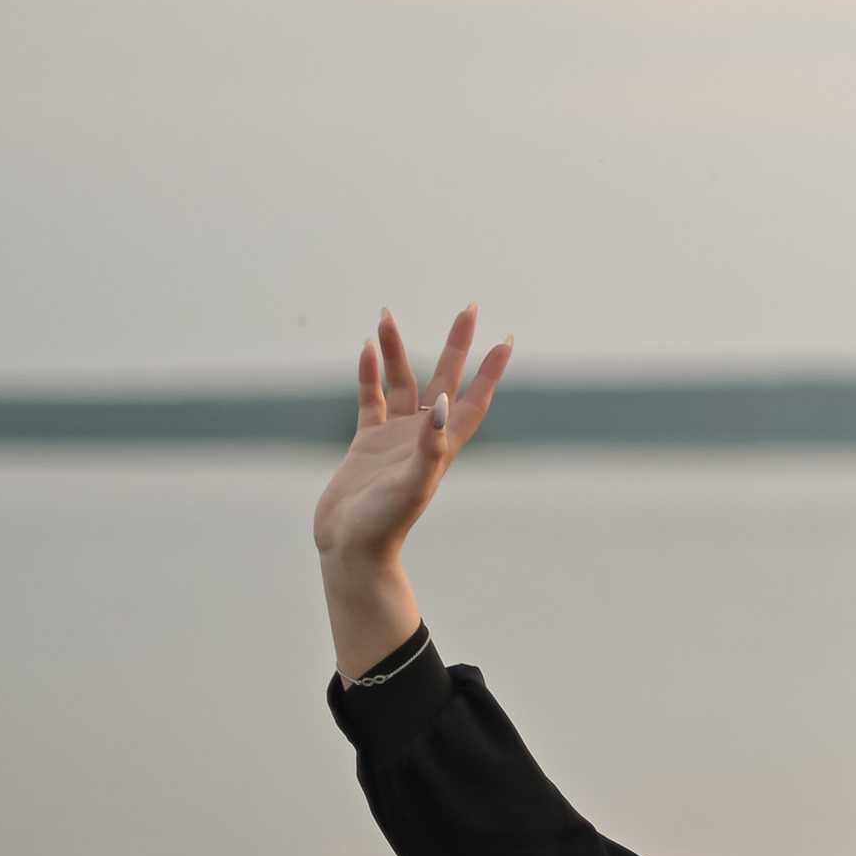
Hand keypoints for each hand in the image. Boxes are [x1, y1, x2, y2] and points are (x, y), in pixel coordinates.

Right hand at [313, 304, 511, 678]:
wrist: (350, 548)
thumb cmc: (386, 523)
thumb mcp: (415, 483)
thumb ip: (432, 445)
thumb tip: (445, 402)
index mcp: (444, 444)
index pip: (474, 400)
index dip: (491, 371)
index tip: (506, 339)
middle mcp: (424, 435)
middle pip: (445, 378)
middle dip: (456, 344)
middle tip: (468, 307)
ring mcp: (394, 437)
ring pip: (401, 382)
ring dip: (396, 351)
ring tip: (386, 316)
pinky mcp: (365, 442)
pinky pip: (369, 399)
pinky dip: (368, 374)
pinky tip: (366, 349)